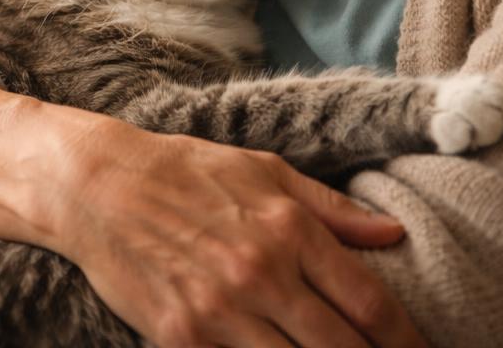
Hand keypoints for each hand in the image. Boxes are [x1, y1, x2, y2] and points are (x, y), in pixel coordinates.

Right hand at [43, 119, 426, 347]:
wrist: (96, 184)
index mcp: (288, 228)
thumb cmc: (184, 171)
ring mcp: (221, 312)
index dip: (406, 341)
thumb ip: (331, 208)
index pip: (369, 302)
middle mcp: (262, 273)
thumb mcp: (263, 171)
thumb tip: (393, 235)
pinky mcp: (182, 339)